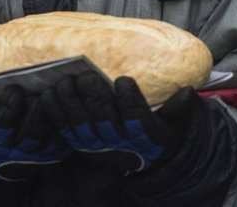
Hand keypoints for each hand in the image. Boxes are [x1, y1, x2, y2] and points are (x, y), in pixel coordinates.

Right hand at [0, 85, 71, 183]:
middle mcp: (16, 153)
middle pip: (31, 132)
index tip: (13, 90)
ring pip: (51, 134)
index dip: (9, 110)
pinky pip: (66, 135)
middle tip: (39, 88)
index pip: (3, 128)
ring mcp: (39, 154)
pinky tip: (68, 96)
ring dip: (54, 111)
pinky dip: (68, 117)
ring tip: (56, 88)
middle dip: (36, 109)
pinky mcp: (57, 151)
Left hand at [40, 70, 197, 175]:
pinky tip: (47, 94)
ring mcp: (96, 146)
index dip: (129, 101)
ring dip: (69, 103)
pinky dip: (53, 113)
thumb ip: (179, 109)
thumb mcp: (175, 125)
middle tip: (86, 76)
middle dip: (93, 98)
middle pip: (103, 120)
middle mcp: (119, 143)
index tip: (124, 81)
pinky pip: (62, 130)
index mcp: (144, 135)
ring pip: (79, 125)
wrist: (142, 161)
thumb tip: (188, 91)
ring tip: (65, 82)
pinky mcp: (79, 145)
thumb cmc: (158, 134)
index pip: (136, 118)